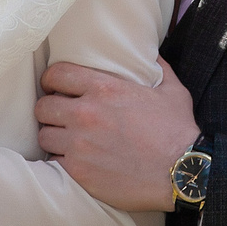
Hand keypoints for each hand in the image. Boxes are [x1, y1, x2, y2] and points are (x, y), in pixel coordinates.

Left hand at [36, 60, 199, 211]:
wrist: (183, 171)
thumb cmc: (178, 131)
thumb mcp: (172, 91)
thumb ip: (158, 68)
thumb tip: (153, 54)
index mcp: (104, 88)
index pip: (56, 75)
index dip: (51, 80)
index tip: (55, 87)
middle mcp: (86, 113)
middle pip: (43, 107)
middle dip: (49, 111)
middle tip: (59, 117)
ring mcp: (80, 144)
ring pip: (44, 136)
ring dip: (53, 137)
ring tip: (65, 141)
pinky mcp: (79, 172)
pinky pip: (53, 163)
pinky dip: (61, 162)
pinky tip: (74, 161)